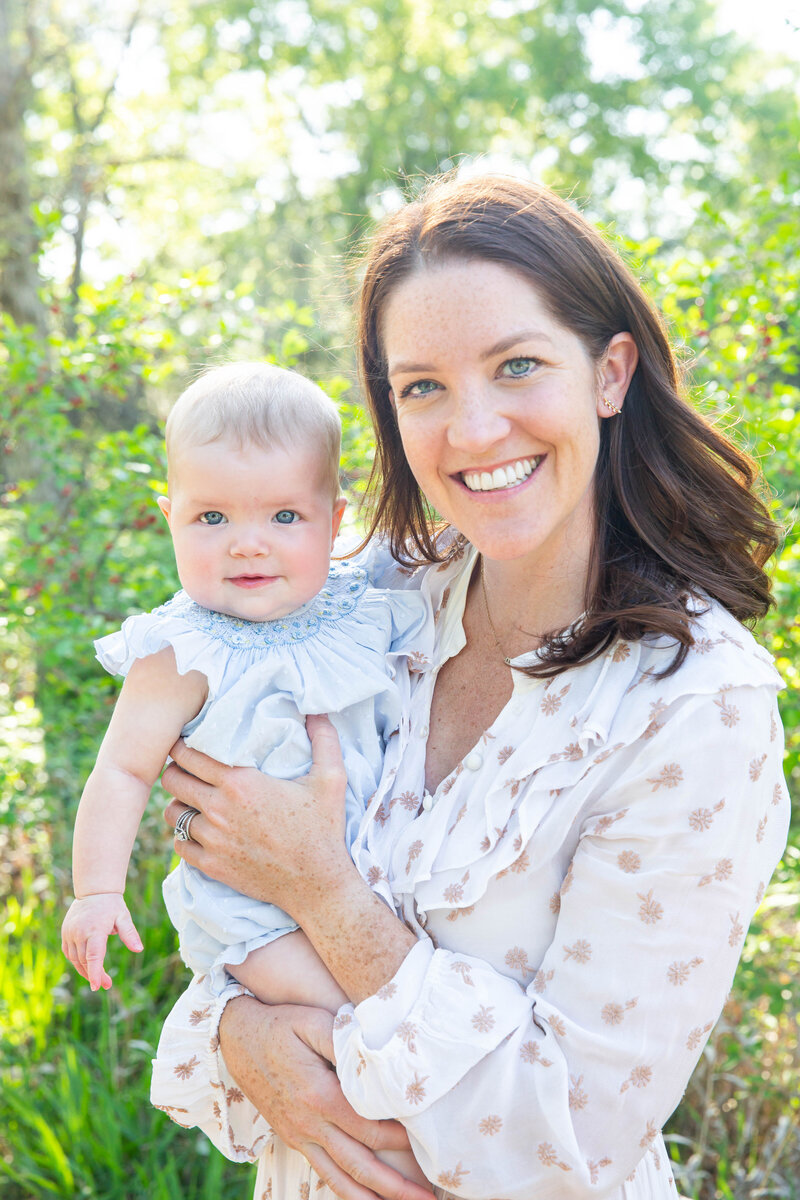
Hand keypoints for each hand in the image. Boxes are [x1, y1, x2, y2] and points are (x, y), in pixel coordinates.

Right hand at [61, 892, 142, 990]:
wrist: (94, 891)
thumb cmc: (112, 905)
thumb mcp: (124, 917)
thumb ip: (130, 934)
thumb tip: (139, 949)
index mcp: (94, 929)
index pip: (93, 956)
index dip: (95, 973)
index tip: (97, 987)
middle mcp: (79, 932)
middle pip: (85, 961)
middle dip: (95, 975)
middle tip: (106, 985)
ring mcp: (70, 933)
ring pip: (75, 959)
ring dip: (85, 971)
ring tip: (98, 978)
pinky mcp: (65, 933)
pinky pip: (69, 953)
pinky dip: (77, 961)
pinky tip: (86, 966)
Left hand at [161, 714, 352, 918]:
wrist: (317, 885)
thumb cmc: (323, 830)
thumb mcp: (331, 779)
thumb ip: (324, 739)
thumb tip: (318, 709)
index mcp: (240, 783)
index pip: (189, 755)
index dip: (182, 746)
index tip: (185, 744)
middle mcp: (219, 809)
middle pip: (173, 781)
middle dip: (175, 771)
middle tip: (185, 770)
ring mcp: (212, 840)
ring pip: (172, 813)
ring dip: (179, 804)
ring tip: (191, 801)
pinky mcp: (211, 866)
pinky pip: (180, 845)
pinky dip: (185, 836)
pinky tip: (198, 832)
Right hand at [220, 997, 433, 1199]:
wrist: (236, 1037)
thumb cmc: (281, 1024)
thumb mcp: (313, 1021)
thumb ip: (344, 1042)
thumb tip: (376, 1063)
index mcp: (318, 1095)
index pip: (368, 1127)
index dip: (400, 1138)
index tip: (426, 1141)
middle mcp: (309, 1123)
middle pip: (359, 1163)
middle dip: (396, 1185)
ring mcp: (299, 1135)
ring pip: (341, 1178)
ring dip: (374, 1198)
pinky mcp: (293, 1139)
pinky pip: (323, 1172)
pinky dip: (346, 1192)